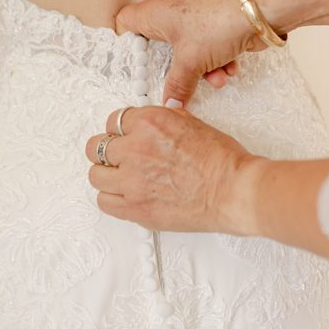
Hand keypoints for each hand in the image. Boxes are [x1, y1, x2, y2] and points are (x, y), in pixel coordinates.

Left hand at [84, 105, 260, 234]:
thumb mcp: (192, 123)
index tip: (125, 138)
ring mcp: (132, 180)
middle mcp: (136, 149)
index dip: (121, 131)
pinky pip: (104, 201)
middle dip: (108, 151)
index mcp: (149, 123)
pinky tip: (125, 196)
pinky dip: (112, 198)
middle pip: (96, 147)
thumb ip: (163, 121)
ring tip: (122, 178)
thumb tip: (149, 123)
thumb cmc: (222, 161)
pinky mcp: (135, 208)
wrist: (234, 191)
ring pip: (95, 175)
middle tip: (119, 158)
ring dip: (107, 175)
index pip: (114, 121)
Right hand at [114, 0, 264, 107]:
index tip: (136, 66)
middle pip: (158, 45)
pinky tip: (229, 69)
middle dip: (172, 67)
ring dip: (200, 69)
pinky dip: (215, 61)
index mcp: (155, 13)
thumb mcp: (191, 62)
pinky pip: (206, 48)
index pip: (126, 22)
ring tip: (215, 79)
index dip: (127, 43)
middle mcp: (171, 12)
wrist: (261, 13)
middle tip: (175, 80)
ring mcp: (193, 18)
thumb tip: (169, 106)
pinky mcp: (213, 25)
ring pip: (186, 50)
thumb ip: (176, 86)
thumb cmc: (218, 24)